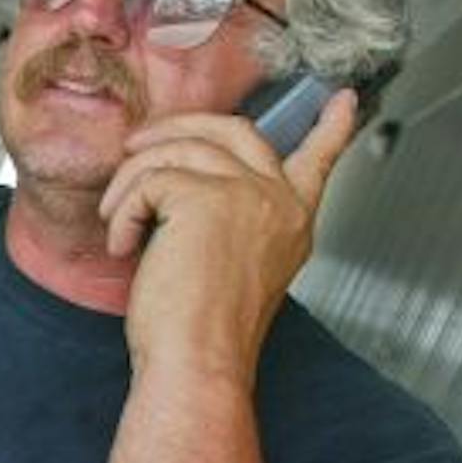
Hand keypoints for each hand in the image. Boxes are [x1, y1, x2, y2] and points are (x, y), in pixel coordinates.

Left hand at [97, 91, 358, 380]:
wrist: (198, 362)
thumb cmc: (203, 332)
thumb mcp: (232, 266)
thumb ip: (229, 221)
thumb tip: (182, 187)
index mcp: (293, 221)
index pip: (318, 161)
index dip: (330, 128)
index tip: (344, 99)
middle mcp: (279, 201)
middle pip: (233, 129)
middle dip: (178, 127)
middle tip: (138, 145)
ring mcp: (247, 195)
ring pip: (177, 149)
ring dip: (133, 180)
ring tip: (117, 217)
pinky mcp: (203, 198)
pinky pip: (149, 180)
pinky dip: (124, 212)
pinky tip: (124, 245)